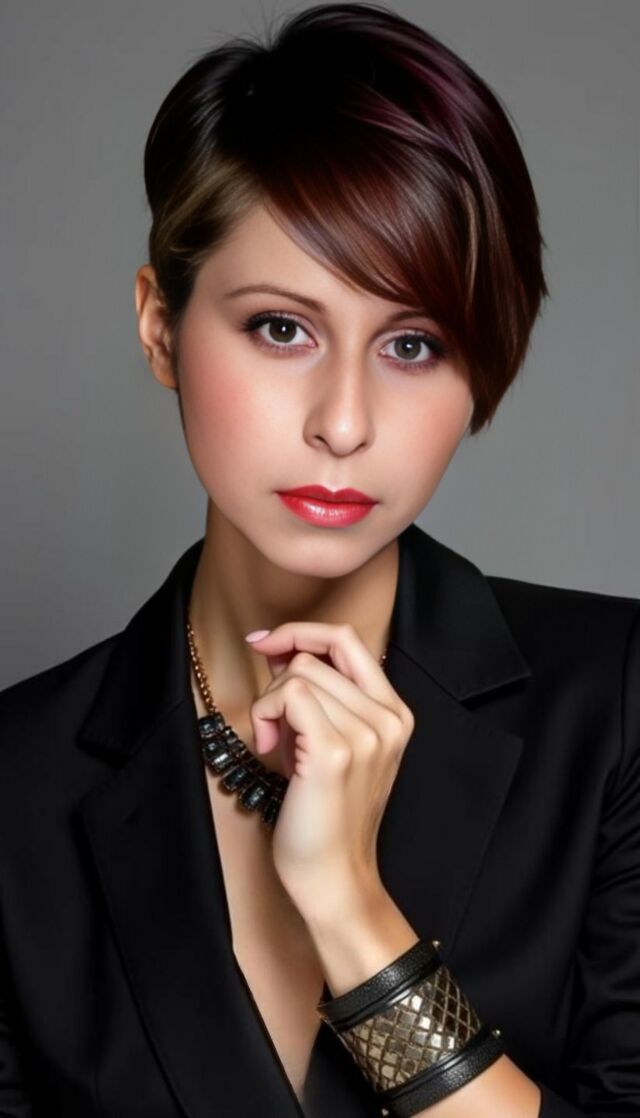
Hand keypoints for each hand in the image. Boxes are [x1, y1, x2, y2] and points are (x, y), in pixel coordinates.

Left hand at [245, 623, 414, 917]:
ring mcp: (366, 734)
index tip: (266, 642)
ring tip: (276, 744)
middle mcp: (388, 718)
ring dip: (268, 704)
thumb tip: (281, 650)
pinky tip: (268, 748)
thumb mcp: (330, 742)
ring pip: (297, 673)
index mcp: (394, 712)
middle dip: (277, 679)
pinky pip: (288, 694)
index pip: (346, 639)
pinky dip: (265, 714)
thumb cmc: (326, 815)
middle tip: (270, 721)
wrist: (334, 878)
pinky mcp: (335, 752)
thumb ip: (317, 695)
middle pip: (316, 654)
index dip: (301, 632)